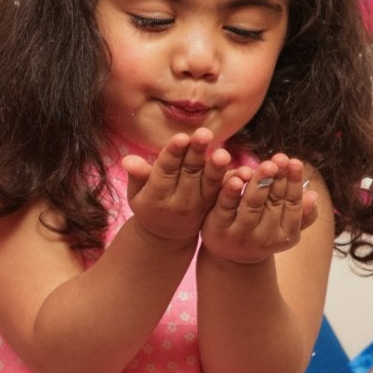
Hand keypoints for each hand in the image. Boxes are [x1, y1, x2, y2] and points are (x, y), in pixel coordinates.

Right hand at [122, 130, 230, 244]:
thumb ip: (137, 176)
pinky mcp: (212, 209)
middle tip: (204, 134)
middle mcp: (178, 202)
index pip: (165, 171)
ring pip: (208, 185)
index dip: (173, 154)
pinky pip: (223, 195)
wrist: (166, 238)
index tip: (181, 137)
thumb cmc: (148, 205)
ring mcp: (197, 207)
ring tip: (224, 153)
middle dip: (196, 153)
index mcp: (156, 196)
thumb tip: (128, 160)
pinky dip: (234, 184)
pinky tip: (245, 172)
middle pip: (188, 174)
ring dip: (217, 168)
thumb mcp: (136, 194)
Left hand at [200, 153, 318, 264]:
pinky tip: (238, 177)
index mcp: (285, 236)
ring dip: (260, 184)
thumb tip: (313, 195)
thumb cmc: (262, 232)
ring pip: (252, 206)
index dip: (294, 184)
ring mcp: (240, 235)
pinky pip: (225, 208)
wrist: (229, 257)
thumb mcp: (285, 228)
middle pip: (274, 204)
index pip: (293, 206)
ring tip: (267, 165)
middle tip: (281, 158)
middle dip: (278, 179)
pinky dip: (232, 192)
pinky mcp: (218, 229)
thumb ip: (302, 214)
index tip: (295, 162)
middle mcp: (264, 239)